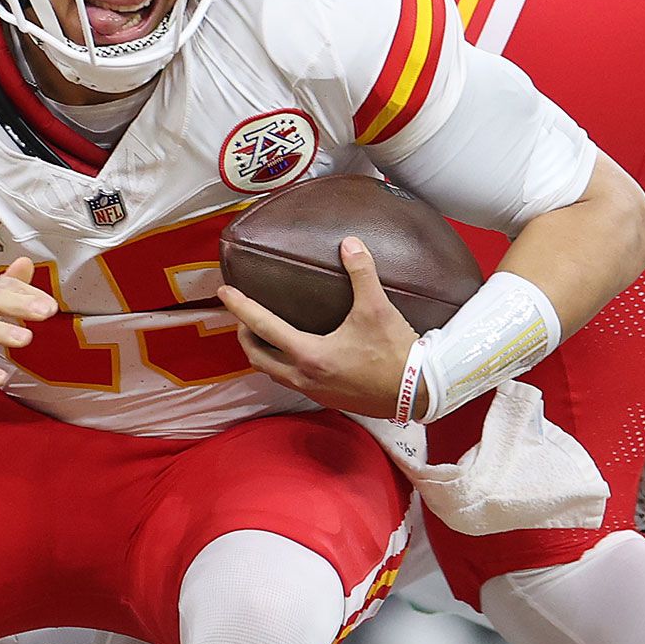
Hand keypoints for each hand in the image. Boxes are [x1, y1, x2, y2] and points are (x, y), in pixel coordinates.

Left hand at [218, 237, 420, 418]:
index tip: (223, 292)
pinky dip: (282, 366)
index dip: (240, 306)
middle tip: (244, 315)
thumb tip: (350, 243)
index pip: (262, 326)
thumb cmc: (397, 353)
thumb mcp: (377, 308)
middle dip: (244, 335)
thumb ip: (361, 273)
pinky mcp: (329, 400)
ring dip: (262, 353)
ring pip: (272, 373)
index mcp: (309, 354)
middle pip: (257, 356)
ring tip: (263, 333)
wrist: (421, 392)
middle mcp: (305, 376)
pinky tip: (294, 354)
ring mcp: (316, 391)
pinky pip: (292, 382)